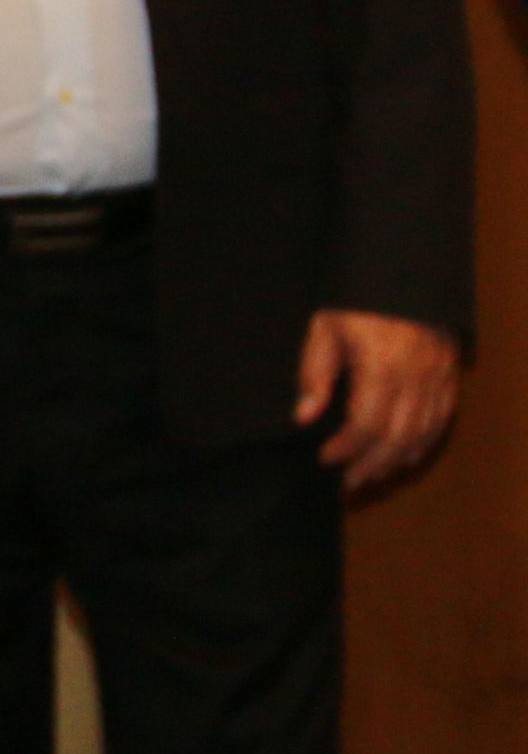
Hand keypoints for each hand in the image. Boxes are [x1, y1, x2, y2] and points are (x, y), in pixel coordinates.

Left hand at [295, 308, 460, 494]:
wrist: (402, 271)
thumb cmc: (355, 298)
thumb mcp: (324, 327)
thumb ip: (314, 372)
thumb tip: (304, 417)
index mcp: (381, 367)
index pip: (367, 425)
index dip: (347, 449)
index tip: (325, 459)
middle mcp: (415, 378)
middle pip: (396, 437)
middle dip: (371, 465)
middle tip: (348, 482)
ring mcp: (437, 377)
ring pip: (423, 433)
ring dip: (396, 459)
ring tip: (372, 475)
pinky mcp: (449, 373)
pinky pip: (443, 418)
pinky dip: (425, 442)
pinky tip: (407, 455)